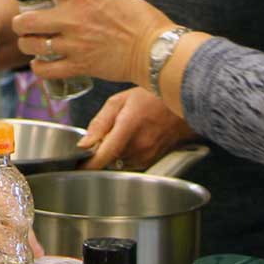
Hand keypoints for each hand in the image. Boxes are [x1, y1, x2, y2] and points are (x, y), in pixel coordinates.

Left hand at [11, 0, 172, 88]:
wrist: (154, 49)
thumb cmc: (141, 20)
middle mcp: (72, 20)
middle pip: (26, 20)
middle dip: (20, 22)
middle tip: (24, 24)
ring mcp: (73, 45)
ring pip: (31, 46)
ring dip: (27, 45)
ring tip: (31, 44)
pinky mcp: (79, 66)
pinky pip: (46, 70)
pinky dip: (38, 68)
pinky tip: (41, 64)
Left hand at [79, 88, 194, 169]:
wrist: (184, 101)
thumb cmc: (152, 96)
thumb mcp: (120, 100)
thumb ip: (100, 123)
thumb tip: (84, 143)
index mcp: (128, 127)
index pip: (103, 155)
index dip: (88, 164)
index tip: (78, 166)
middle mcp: (139, 145)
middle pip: (108, 157)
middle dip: (103, 148)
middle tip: (110, 131)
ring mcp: (148, 155)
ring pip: (119, 160)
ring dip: (116, 150)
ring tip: (126, 131)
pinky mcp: (152, 160)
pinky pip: (131, 161)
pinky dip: (127, 152)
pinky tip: (135, 137)